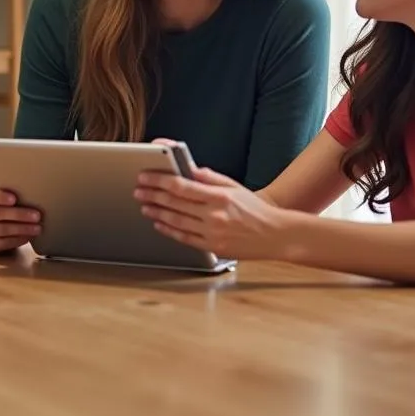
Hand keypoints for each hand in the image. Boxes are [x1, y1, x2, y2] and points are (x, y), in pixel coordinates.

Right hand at [0, 184, 40, 253]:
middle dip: (19, 215)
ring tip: (37, 228)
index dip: (0, 197)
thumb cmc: (5, 206)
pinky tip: (29, 237)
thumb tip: (32, 193)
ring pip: (2, 230)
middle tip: (37, 216)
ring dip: (22, 229)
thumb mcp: (5, 197)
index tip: (14, 199)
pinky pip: (3, 243)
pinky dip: (17, 240)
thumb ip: (13, 193)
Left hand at [134, 167, 285, 259]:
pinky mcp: (213, 247)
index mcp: (219, 196)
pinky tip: (159, 224)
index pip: (181, 186)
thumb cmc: (254, 209)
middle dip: (152, 195)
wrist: (275, 235)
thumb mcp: (234, 187)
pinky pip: (185, 238)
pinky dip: (169, 230)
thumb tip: (189, 168)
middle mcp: (214, 215)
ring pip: (176, 221)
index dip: (159, 181)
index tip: (145, 176)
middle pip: (175, 203)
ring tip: (144, 206)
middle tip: (138, 190)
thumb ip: (210, 177)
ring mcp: (213, 232)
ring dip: (157, 212)